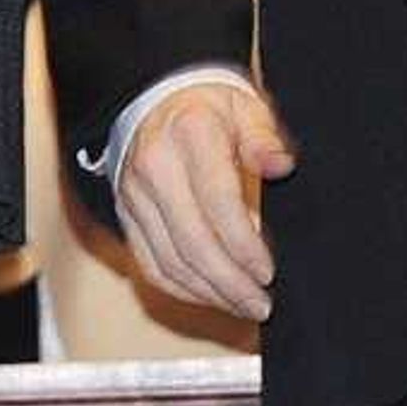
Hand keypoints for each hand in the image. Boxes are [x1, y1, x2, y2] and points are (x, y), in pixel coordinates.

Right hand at [113, 79, 293, 321]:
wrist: (155, 100)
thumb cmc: (208, 108)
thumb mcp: (244, 107)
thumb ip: (264, 138)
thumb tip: (281, 166)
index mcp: (190, 133)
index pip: (218, 200)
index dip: (244, 244)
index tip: (267, 272)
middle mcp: (155, 165)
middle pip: (192, 241)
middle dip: (230, 282)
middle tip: (261, 303)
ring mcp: (134, 193)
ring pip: (169, 261)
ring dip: (209, 293)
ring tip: (242, 305)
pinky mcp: (126, 215)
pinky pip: (150, 264)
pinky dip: (182, 289)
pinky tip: (211, 296)